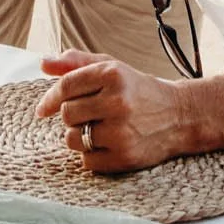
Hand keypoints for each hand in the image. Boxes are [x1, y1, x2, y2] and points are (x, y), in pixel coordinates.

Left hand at [36, 51, 193, 171]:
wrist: (179, 115)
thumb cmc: (137, 90)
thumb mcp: (112, 68)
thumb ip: (76, 63)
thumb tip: (43, 63)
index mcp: (113, 73)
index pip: (66, 86)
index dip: (50, 98)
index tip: (43, 109)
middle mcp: (117, 101)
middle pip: (67, 114)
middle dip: (73, 115)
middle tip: (89, 114)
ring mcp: (121, 131)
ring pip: (73, 139)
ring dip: (79, 136)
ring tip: (99, 128)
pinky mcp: (124, 158)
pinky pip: (86, 160)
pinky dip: (91, 154)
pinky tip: (108, 144)